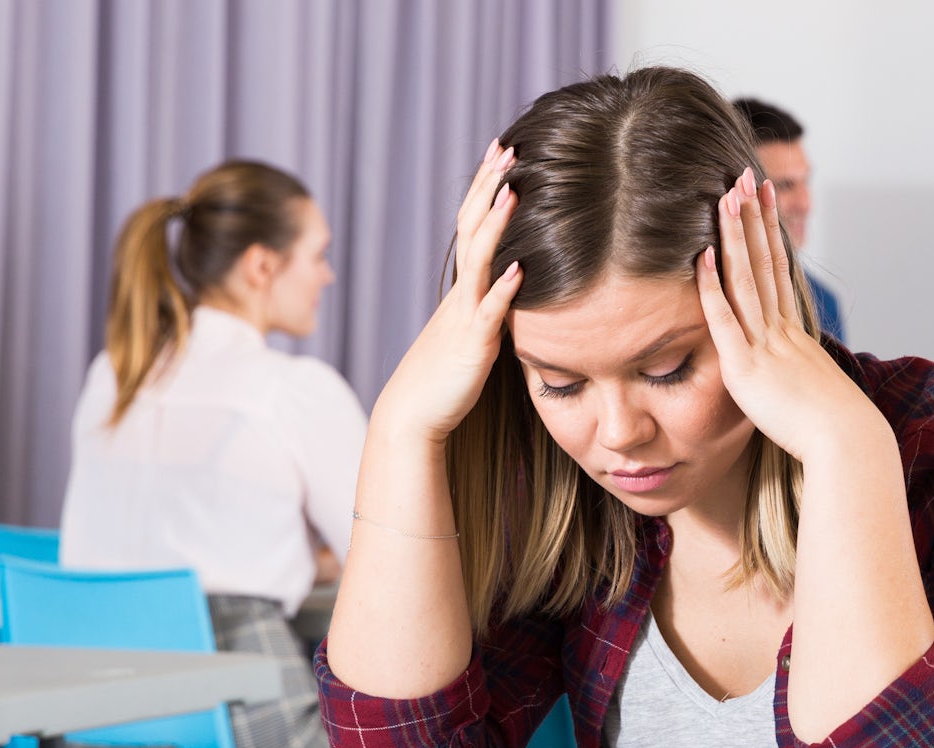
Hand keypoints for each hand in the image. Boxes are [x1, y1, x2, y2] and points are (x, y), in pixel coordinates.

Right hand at [376, 140, 522, 443]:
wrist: (413, 414)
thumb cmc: (445, 377)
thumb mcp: (473, 332)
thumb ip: (492, 307)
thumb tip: (519, 287)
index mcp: (463, 289)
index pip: (473, 225)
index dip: (486, 188)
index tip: (503, 152)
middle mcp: (461, 294)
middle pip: (473, 228)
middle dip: (489, 188)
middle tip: (506, 148)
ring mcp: (464, 316)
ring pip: (479, 260)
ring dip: (496, 224)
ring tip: (513, 190)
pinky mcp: (472, 345)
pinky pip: (488, 312)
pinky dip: (503, 289)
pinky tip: (520, 267)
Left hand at [696, 169, 884, 462]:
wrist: (847, 443)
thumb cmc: (838, 431)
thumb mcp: (818, 396)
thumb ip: (800, 380)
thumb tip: (798, 381)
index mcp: (795, 336)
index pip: (778, 272)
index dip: (769, 234)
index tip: (764, 201)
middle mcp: (781, 331)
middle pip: (764, 262)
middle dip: (754, 218)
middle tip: (745, 177)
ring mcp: (764, 346)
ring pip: (746, 279)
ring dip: (735, 236)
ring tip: (726, 196)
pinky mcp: (746, 369)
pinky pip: (726, 320)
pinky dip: (712, 287)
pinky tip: (703, 255)